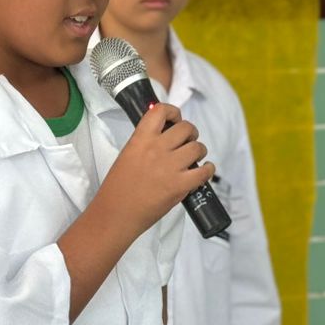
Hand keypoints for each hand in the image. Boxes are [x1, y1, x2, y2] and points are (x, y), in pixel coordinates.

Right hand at [98, 102, 213, 234]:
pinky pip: (204, 171)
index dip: (173, 111)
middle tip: (188, 141)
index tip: (175, 118)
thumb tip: (165, 136)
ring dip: (199, 150)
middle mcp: (156, 149)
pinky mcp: (180, 186)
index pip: (160, 111)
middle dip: (190, 133)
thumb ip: (145, 143)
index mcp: (140, 139)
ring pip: (198, 147)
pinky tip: (205, 170)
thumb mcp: (127, 155)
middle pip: (185, 128)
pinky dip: (208, 169)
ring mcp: (169, 167)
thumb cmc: (117, 188)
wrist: (116, 213)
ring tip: (195, 157)